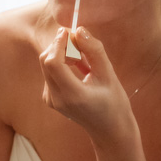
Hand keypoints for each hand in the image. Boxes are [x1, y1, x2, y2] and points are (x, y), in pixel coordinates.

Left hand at [39, 27, 134, 141]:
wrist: (109, 130)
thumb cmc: (114, 102)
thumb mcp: (109, 74)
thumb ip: (94, 51)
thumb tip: (79, 30)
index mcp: (73, 95)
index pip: (53, 62)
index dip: (59, 43)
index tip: (70, 32)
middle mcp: (57, 99)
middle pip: (46, 61)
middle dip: (60, 46)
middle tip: (80, 43)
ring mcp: (51, 100)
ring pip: (46, 65)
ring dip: (62, 54)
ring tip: (84, 60)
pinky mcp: (49, 99)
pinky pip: (49, 72)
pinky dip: (62, 63)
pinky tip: (79, 68)